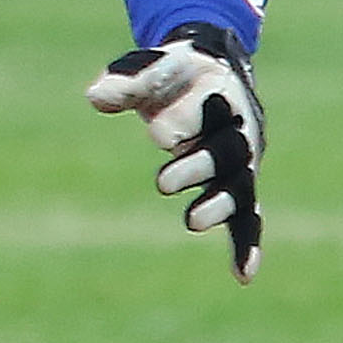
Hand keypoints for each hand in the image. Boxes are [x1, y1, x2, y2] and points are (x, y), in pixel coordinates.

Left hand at [88, 22, 264, 278]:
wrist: (215, 71)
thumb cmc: (176, 72)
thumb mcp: (151, 66)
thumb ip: (128, 80)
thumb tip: (95, 97)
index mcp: (219, 91)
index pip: (207, 107)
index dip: (186, 120)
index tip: (158, 135)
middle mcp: (238, 128)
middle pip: (227, 150)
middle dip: (198, 167)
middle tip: (163, 183)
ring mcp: (241, 159)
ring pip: (238, 186)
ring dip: (218, 206)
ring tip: (193, 222)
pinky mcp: (238, 183)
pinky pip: (247, 216)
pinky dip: (245, 244)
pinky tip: (243, 275)